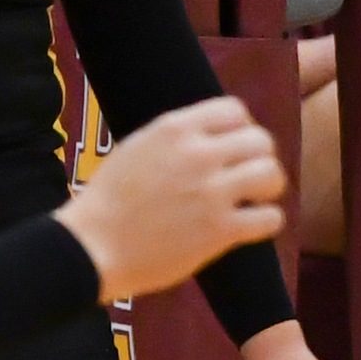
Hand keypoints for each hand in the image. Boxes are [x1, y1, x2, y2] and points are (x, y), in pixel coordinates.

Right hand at [54, 98, 285, 303]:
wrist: (89, 249)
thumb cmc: (110, 200)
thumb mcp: (140, 147)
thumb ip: (181, 137)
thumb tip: (220, 133)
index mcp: (175, 130)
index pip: (235, 110)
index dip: (241, 128)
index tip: (233, 147)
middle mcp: (198, 155)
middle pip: (261, 140)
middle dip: (258, 157)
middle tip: (245, 175)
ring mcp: (211, 193)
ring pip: (271, 174)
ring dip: (268, 186)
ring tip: (253, 198)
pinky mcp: (219, 230)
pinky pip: (270, 217)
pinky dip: (267, 220)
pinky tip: (252, 224)